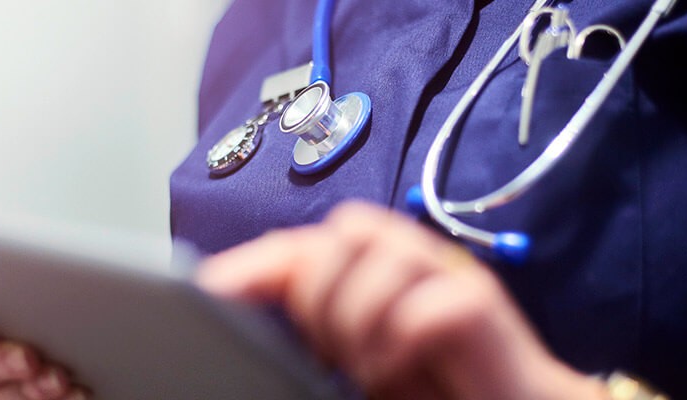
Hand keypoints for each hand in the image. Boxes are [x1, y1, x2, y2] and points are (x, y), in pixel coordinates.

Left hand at [197, 202, 607, 399]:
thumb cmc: (436, 387)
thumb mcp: (360, 359)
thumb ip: (319, 334)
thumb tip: (250, 325)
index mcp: (376, 268)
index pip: (303, 245)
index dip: (254, 264)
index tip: (207, 292)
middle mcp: (410, 258)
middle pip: (338, 233)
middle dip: (318, 295)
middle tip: (332, 352)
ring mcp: (447, 273)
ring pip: (373, 250)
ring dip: (354, 316)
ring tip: (366, 365)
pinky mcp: (479, 303)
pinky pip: (419, 301)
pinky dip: (394, 340)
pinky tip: (395, 370)